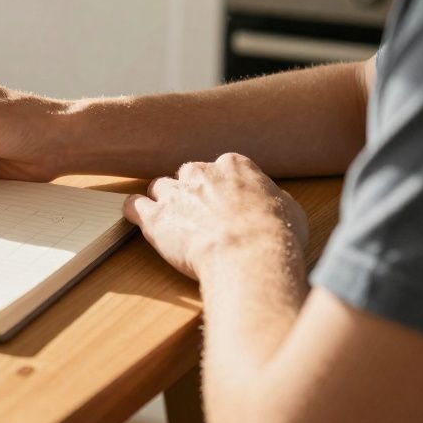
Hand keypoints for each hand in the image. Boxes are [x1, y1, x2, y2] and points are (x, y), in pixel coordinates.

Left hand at [123, 153, 308, 279]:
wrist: (248, 255)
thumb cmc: (275, 237)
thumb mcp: (289, 210)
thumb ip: (272, 200)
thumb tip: (272, 204)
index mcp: (234, 166)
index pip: (221, 168)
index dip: (222, 188)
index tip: (225, 204)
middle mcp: (201, 172)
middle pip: (188, 175)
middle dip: (192, 193)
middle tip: (200, 216)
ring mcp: (175, 193)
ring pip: (160, 188)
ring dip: (165, 203)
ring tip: (173, 223)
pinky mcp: (155, 217)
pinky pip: (133, 205)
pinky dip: (135, 211)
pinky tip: (139, 219)